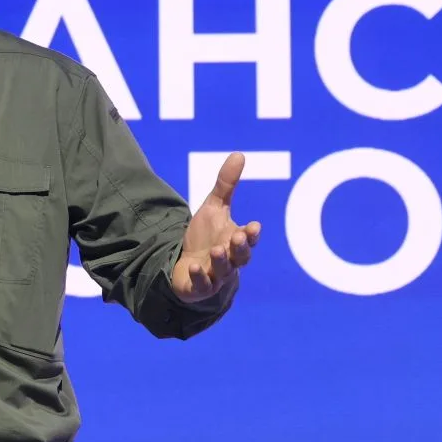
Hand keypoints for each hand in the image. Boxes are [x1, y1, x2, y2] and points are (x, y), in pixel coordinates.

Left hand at [170, 152, 261, 302]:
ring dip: (222, 261)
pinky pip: (202, 285)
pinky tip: (194, 268)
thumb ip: (226, 184)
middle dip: (241, 247)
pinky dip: (199, 277)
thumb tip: (239, 154)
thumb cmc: (207, 237)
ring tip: (218, 249)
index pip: (248, 238)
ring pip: (223, 271)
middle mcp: (230, 260)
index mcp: (236, 241)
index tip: (254, 225)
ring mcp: (216, 275)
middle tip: (239, 237)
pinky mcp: (199, 287)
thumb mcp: (214, 208)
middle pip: (241, 256)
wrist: (188, 265)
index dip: (251, 234)